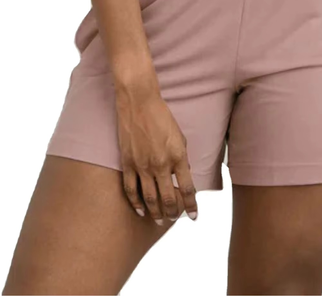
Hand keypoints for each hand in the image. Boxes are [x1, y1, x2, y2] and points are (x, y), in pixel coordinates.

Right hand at [114, 85, 198, 223]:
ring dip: (156, 213)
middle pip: (168, 198)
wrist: (139, 102)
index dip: (191, 205)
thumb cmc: (161, 116)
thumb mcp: (179, 136)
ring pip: (150, 198)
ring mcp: (143, 165)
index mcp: (177, 156)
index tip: (194, 216)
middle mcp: (161, 164)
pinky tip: (140, 210)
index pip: (187, 188)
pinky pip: (131, 189)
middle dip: (173, 213)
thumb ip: (182, 157)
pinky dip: (136, 203)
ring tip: (159, 220)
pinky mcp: (128, 163)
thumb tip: (183, 174)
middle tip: (174, 218)